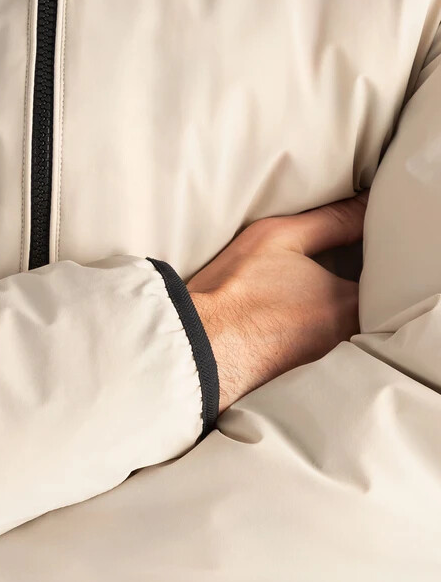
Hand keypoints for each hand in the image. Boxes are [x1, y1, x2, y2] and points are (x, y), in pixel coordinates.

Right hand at [188, 189, 369, 413]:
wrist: (196, 345)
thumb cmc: (236, 290)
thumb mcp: (281, 237)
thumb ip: (332, 220)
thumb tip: (368, 202)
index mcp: (347, 306)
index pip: (384, 279)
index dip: (376, 260)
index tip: (362, 246)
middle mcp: (343, 341)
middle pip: (367, 308)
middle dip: (359, 287)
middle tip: (340, 266)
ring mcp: (321, 364)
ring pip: (345, 330)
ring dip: (335, 312)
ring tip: (311, 291)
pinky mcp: (297, 379)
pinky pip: (320, 350)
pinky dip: (314, 333)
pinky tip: (290, 320)